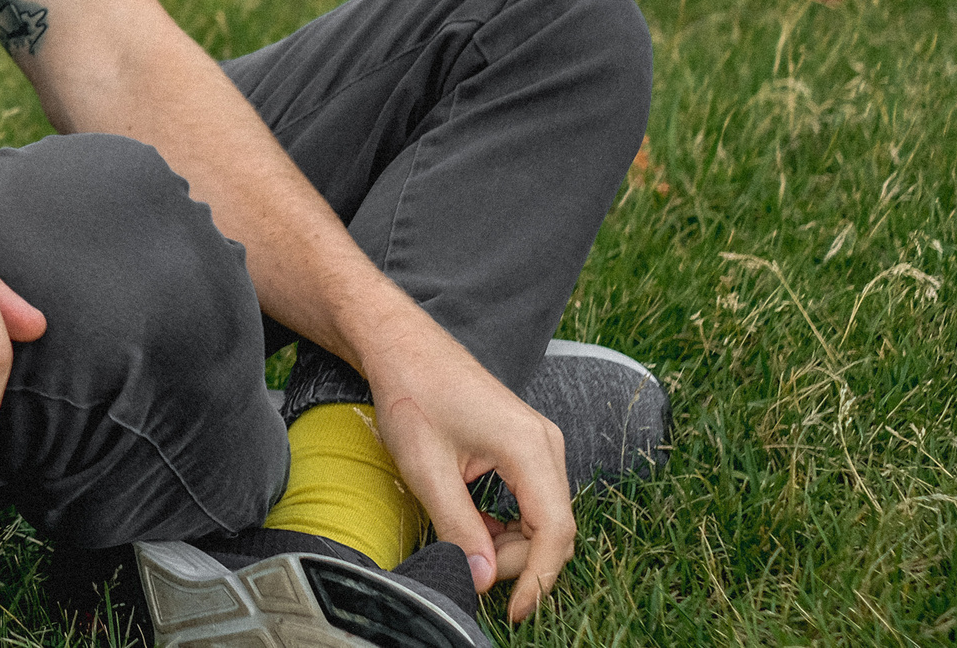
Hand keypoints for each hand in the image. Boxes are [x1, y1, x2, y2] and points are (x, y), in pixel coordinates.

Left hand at [363, 319, 572, 624]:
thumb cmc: (411, 394)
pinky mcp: (527, 444)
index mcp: (529, 447)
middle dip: (516, 561)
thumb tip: (483, 579)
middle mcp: (546, 443)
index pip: (555, 531)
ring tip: (465, 542)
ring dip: (511, 543)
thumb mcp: (427, 468)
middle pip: (553, 528)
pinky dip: (509, 522)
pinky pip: (533, 498)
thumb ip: (459, 526)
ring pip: (544, 516)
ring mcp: (540, 442)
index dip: (538, 580)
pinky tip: (474, 524)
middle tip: (468, 566)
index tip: (511, 611)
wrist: (401, 345)